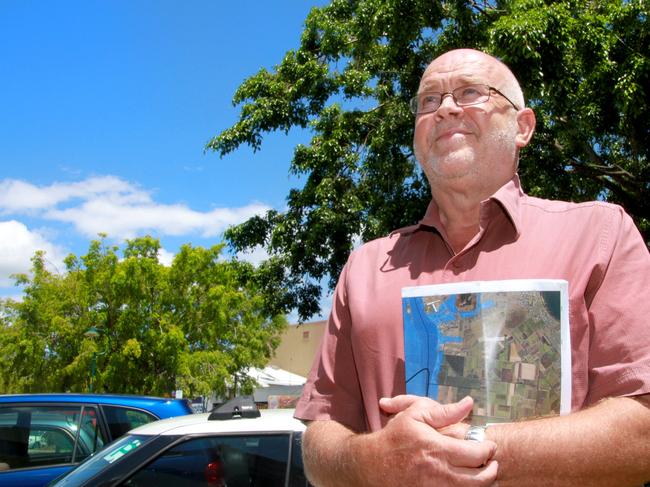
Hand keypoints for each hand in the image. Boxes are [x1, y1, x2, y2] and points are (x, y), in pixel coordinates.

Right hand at [349, 395, 496, 485]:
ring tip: (484, 474)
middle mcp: (439, 472)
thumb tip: (468, 403)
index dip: (488, 450)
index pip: (477, 454)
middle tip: (492, 463)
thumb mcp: (415, 415)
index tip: (489, 445)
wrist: (372, 463)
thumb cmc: (395, 437)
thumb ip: (444, 411)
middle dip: (491, 471)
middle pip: (480, 479)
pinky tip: (466, 481)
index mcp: (437, 449)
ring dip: (482, 483)